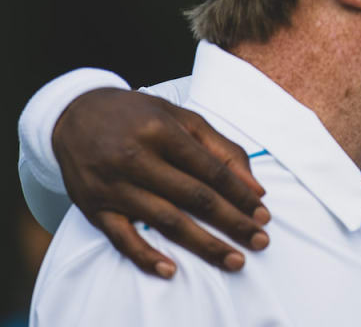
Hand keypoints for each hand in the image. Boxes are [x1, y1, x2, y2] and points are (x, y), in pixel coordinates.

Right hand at [52, 88, 270, 277]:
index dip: (240, 194)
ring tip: (234, 259)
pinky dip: (145, 255)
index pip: (210, 170)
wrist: (75, 114)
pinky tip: (170, 269)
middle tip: (260, 241)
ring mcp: (112, 185)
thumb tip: (256, 188)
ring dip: (203, 244)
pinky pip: (120, 237)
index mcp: (161, 131)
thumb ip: (221, 149)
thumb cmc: (139, 116)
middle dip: (232, 222)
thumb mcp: (181, 118)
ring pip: (165, 220)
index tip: (263, 214)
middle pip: (193, 197)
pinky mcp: (93, 207)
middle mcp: (135, 158)